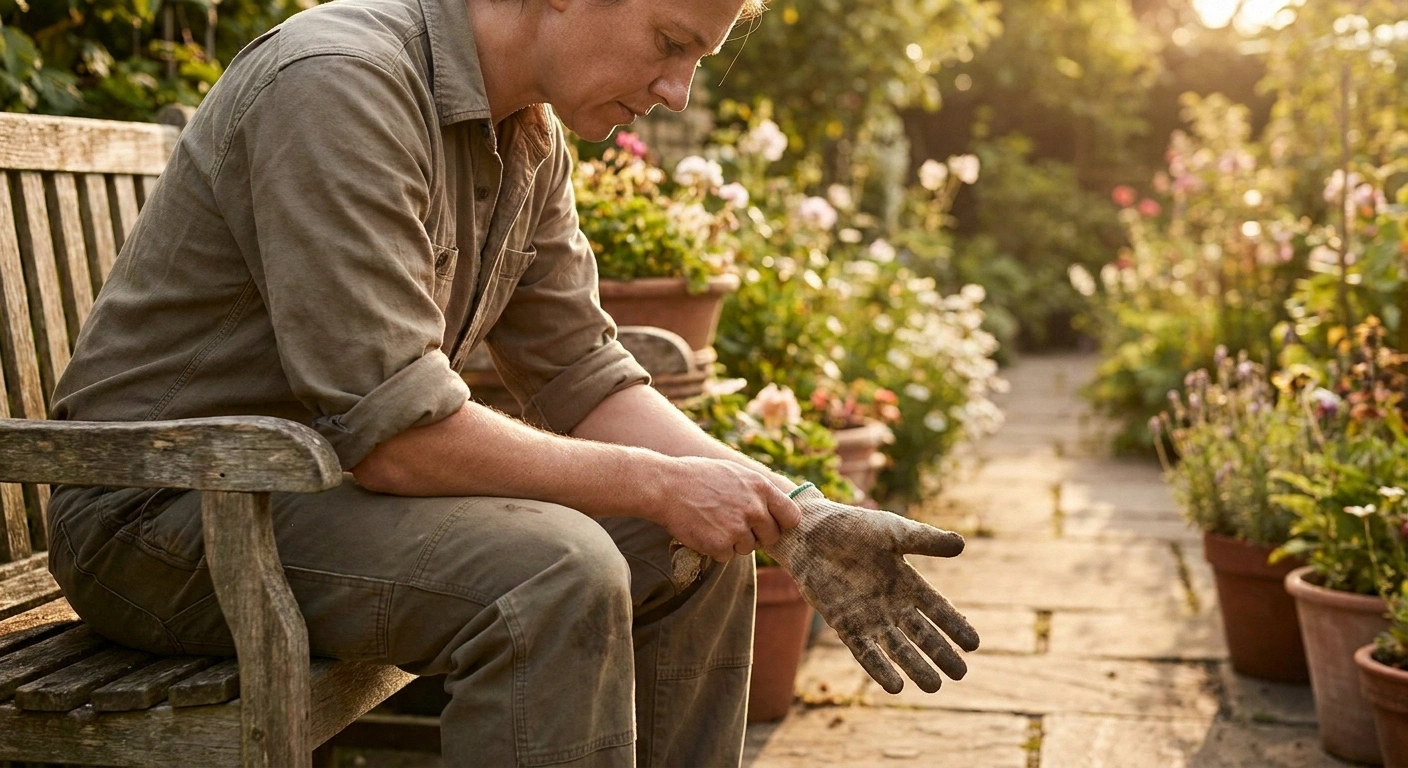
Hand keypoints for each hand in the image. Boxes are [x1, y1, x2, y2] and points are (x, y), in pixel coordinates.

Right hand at [655, 457, 800, 567]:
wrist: (665, 486)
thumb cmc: (698, 476)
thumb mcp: (735, 472)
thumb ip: (759, 490)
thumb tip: (780, 504)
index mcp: (761, 488)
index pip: (792, 516)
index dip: (782, 523)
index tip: (772, 525)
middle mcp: (754, 508)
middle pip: (772, 537)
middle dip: (757, 535)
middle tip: (735, 525)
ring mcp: (738, 528)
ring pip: (748, 548)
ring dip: (734, 542)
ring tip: (713, 523)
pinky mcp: (721, 544)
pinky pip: (727, 556)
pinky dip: (715, 549)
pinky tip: (703, 531)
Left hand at [764, 484, 978, 693]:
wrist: (809, 531)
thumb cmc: (850, 527)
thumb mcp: (892, 531)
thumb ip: (925, 540)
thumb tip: (961, 544)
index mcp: (906, 582)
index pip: (937, 609)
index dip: (954, 626)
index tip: (974, 644)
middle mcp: (891, 604)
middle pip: (921, 634)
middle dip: (940, 653)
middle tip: (960, 673)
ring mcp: (868, 616)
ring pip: (897, 648)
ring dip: (915, 667)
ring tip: (933, 686)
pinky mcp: (844, 624)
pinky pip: (865, 651)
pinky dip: (879, 669)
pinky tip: (895, 686)